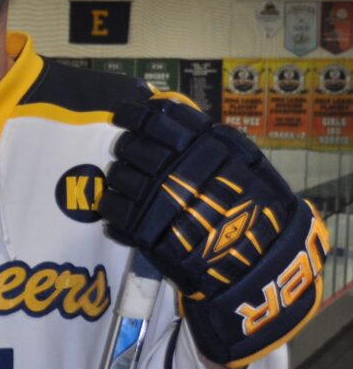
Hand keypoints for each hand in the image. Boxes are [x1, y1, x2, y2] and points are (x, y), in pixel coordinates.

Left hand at [99, 97, 328, 366]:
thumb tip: (164, 108)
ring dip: (118, 178)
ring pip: (116, 176)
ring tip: (129, 187)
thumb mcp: (242, 157)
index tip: (124, 116)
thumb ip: (204, 133)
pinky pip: (112, 209)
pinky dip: (112, 207)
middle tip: (130, 156)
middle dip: (126, 148)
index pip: (150, 118)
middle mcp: (172, 167)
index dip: (132, 114)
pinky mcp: (141, 231)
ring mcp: (154, 199)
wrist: (257, 260)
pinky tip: (122, 211)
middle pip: (127, 146)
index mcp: (198, 144)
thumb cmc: (257, 205)